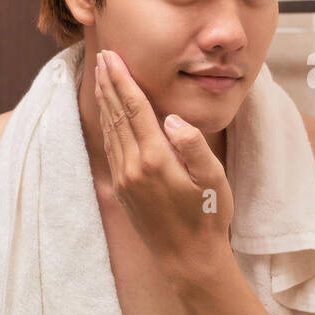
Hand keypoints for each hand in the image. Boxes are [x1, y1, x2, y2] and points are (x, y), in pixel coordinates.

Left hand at [94, 49, 233, 279]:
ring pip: (109, 130)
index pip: (135, 109)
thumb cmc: (209, 217)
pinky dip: (106, 124)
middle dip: (108, 83)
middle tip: (102, 56)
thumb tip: (172, 119)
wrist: (189, 259)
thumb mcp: (213, 179)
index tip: (113, 57)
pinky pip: (110, 147)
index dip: (123, 80)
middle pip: (116, 115)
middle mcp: (133, 167)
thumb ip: (193, 146)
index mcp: (155, 159)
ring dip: (104, 101)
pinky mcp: (123, 189)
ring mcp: (124, 179)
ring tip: (101, 77)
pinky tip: (108, 114)